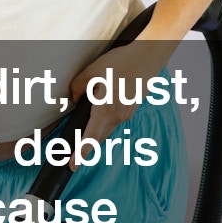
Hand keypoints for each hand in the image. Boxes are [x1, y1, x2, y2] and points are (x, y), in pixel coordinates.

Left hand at [68, 43, 159, 170]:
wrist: (149, 56)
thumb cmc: (121, 62)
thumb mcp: (91, 71)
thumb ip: (78, 88)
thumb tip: (74, 99)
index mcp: (105, 109)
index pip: (91, 138)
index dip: (81, 154)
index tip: (73, 166)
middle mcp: (118, 116)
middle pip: (99, 138)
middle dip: (86, 147)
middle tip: (73, 155)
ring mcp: (127, 114)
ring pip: (107, 129)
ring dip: (96, 132)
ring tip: (85, 133)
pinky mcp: (132, 109)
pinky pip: (115, 120)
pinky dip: (106, 121)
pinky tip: (101, 111)